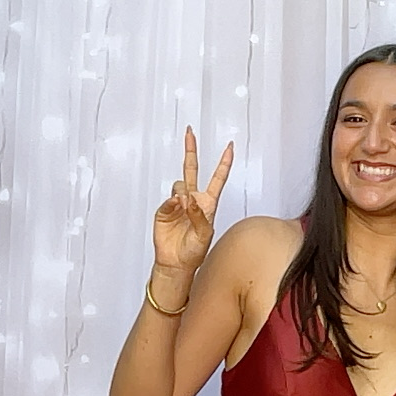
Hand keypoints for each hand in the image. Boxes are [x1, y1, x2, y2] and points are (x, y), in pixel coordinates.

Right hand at [153, 126, 232, 271]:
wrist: (176, 262)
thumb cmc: (194, 251)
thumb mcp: (205, 234)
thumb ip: (199, 215)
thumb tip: (188, 199)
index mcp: (208, 203)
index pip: (218, 178)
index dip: (224, 162)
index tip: (230, 146)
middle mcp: (193, 199)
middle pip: (192, 169)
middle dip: (190, 150)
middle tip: (189, 132)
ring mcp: (178, 203)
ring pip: (180, 184)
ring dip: (184, 193)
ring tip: (185, 208)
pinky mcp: (165, 209)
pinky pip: (169, 198)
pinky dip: (173, 202)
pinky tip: (176, 208)